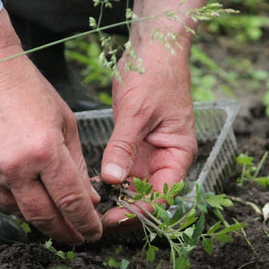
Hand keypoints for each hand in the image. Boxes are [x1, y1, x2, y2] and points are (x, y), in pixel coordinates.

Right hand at [0, 10, 101, 244]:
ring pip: (18, 212)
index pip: (71, 201)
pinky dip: (15, 203)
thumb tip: (88, 198)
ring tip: (56, 221)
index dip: (85, 222)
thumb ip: (77, 163)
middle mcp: (16, 167)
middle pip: (44, 217)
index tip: (94, 233)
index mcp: (46, 151)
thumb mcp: (65, 122)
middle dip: (65, 232)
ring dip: (40, 220)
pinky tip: (28, 200)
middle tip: (78, 238)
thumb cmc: (28, 89)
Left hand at [100, 0, 210, 228]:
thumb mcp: (137, 113)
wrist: (153, 47)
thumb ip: (124, 147)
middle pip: (148, 196)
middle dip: (126, 209)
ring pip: (134, 187)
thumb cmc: (154, 75)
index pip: (163, 195)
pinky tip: (90, 185)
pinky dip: (109, 180)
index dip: (141, 211)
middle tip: (97, 220)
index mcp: (178, 153)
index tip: (115, 218)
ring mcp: (150, 152)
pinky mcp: (134, 144)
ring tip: (90, 207)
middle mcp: (166, 158)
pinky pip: (123, 170)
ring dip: (116, 198)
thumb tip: (112, 180)